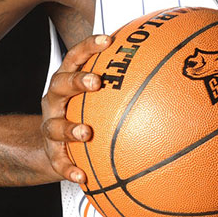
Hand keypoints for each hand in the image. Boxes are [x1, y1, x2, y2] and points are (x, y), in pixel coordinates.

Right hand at [40, 33, 110, 182]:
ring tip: (85, 132)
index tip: (108, 39)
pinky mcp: (52, 153)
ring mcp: (50, 126)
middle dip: (77, 81)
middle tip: (96, 81)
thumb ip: (123, 80)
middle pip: (60, 84)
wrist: (55, 145)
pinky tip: (83, 176)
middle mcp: (55, 100)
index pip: (75, 57)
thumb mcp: (97, 94)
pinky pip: (58, 162)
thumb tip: (167, 66)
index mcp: (68, 80)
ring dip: (69, 128)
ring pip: (54, 125)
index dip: (88, 46)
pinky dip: (69, 169)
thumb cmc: (83, 112)